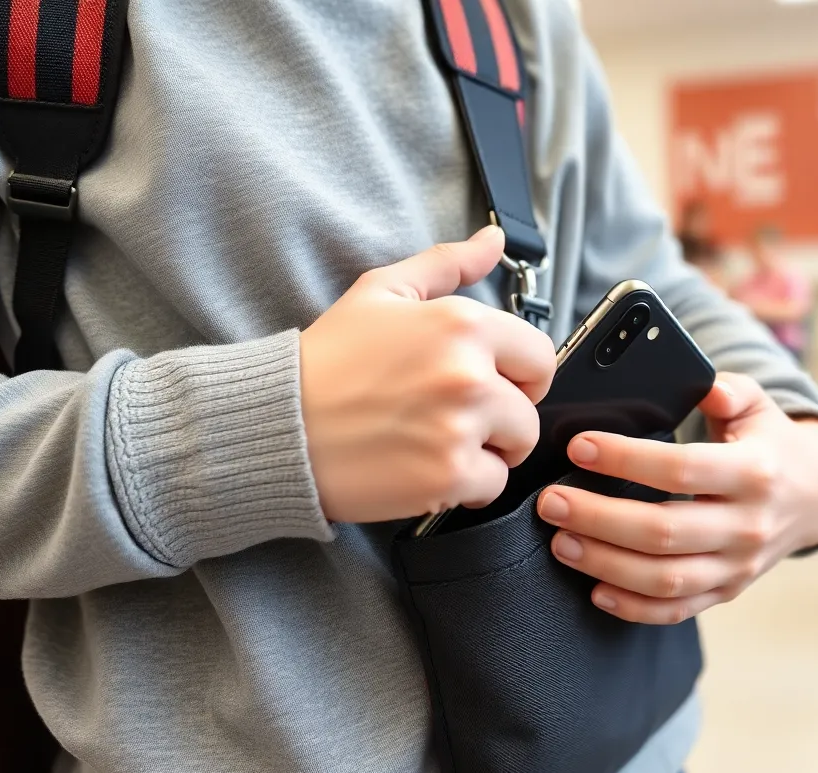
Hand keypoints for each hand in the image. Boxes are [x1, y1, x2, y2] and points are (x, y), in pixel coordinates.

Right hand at [300, 226, 556, 522]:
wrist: (277, 425)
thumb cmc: (326, 362)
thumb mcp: (381, 293)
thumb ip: (447, 264)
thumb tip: (494, 240)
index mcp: (460, 324)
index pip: (540, 355)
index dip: (519, 374)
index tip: (494, 384)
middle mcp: (467, 375)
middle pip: (530, 409)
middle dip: (502, 417)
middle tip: (455, 417)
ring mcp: (458, 428)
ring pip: (515, 449)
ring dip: (486, 452)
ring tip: (436, 442)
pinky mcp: (446, 477)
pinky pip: (491, 487)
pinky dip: (465, 486)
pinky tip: (425, 467)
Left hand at [536, 373, 817, 624]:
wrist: (814, 497)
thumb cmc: (769, 444)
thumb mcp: (758, 406)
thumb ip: (729, 390)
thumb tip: (706, 387)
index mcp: (755, 473)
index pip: (681, 469)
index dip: (626, 459)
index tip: (579, 447)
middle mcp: (748, 525)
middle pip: (663, 532)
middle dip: (598, 518)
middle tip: (552, 502)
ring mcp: (738, 566)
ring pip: (664, 578)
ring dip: (605, 563)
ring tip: (562, 542)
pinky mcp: (727, 591)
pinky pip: (676, 610)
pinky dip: (633, 607)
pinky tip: (596, 588)